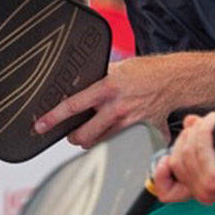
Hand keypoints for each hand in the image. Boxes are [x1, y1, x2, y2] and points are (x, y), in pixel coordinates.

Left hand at [36, 54, 182, 147]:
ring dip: (95, 141)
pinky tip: (122, 134)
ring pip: (101, 144)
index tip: (41, 126)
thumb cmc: (147, 71)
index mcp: (108, 88)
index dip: (54, 118)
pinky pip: (125, 146)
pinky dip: (120, 144)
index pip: (73, 106)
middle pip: (84, 136)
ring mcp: (131, 124)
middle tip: (74, 134)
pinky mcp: (143, 133)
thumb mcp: (117, 68)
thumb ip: (97, 79)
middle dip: (75, 138)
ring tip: (96, 132)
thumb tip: (76, 84)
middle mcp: (118, 108)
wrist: (174, 79)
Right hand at [152, 112, 214, 204]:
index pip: (165, 193)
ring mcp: (207, 187)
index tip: (166, 159)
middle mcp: (201, 193)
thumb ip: (199, 135)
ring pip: (185, 151)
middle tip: (205, 126)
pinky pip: (198, 148)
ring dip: (197, 130)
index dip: (158, 176)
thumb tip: (189, 122)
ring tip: (213, 120)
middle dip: (185, 138)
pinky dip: (204, 131)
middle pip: (174, 161)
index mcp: (199, 189)